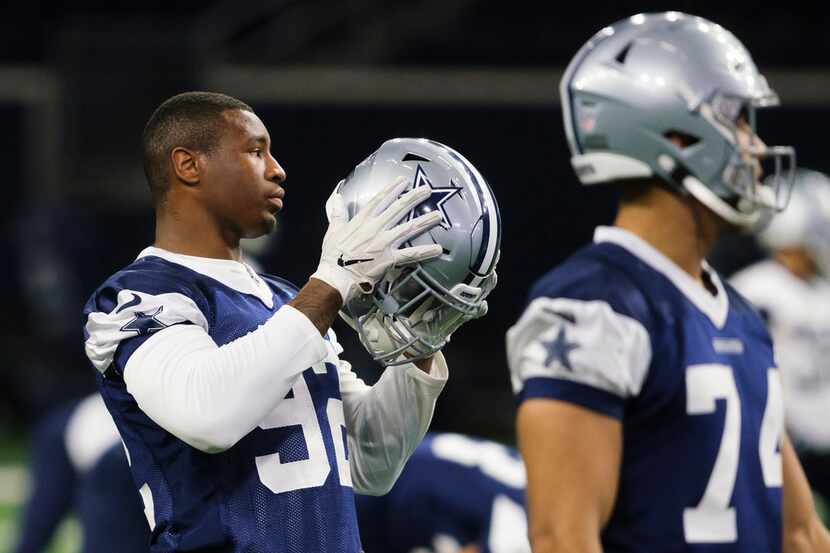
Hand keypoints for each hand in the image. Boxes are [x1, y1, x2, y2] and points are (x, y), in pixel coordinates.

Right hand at [311, 177, 442, 303]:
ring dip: (424, 220)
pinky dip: (425, 252)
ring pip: (408, 228)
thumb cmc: (333, 255)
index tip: (403, 180)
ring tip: (438, 215)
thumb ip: (338, 213)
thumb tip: (336, 197)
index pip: (380, 199)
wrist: (336, 277)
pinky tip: (438, 249)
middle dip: (414, 197)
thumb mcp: (333, 230)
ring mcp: (384, 243)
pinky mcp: (389, 259)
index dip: (393, 188)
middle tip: (427, 189)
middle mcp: (376, 228)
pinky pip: (411, 254)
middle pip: (398, 208)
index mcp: (362, 220)